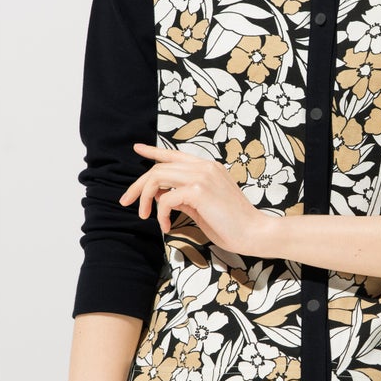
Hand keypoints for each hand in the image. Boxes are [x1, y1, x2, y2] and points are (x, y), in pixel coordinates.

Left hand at [119, 142, 270, 256]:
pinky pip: (166, 198)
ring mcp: (202, 176)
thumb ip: (182, 196)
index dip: (153, 151)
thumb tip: (160, 193)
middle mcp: (204, 166)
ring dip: (145, 198)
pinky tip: (166, 226)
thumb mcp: (201, 206)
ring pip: (158, 177)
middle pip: (158, 167)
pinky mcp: (200, 191)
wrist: (254, 232)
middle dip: (138, 185)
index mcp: (207, 167)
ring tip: (144, 215)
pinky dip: (160, 213)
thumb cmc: (231, 223)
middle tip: (126, 201)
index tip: (137, 149)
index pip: (174, 154)